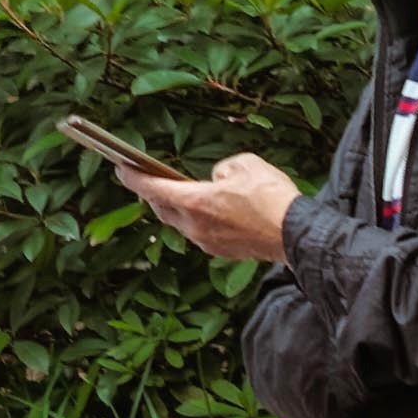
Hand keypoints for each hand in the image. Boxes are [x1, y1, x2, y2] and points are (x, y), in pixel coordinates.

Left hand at [119, 152, 301, 265]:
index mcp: (194, 202)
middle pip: (161, 208)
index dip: (132, 177)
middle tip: (148, 179)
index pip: (151, 188)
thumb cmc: (272, 198)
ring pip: (180, 223)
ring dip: (176, 209)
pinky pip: (198, 233)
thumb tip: (216, 180)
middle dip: (152, 193)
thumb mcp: (246, 165)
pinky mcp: (220, 251)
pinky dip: (196, 221)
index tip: (121, 168)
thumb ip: (222, 169)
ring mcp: (206, 241)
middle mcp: (194, 225)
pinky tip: (207, 211)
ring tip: (178, 194)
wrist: (297, 233)